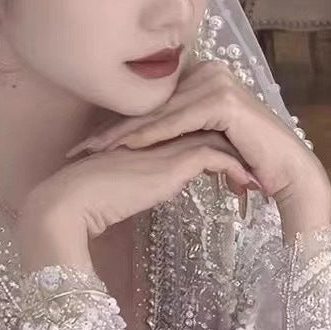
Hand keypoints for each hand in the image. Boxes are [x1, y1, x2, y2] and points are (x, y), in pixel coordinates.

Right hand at [16, 130, 257, 273]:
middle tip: (253, 174)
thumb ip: (151, 175)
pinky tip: (245, 186)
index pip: (194, 129)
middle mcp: (161, 134)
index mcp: (152, 136)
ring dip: (240, 160)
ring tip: (255, 183)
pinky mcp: (172, 160)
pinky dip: (234, 170)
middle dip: (235, 149)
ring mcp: (167, 143)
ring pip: (218, 139)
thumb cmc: (96, 198)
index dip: (218, 145)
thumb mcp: (131, 183)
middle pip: (210, 128)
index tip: (236, 167)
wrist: (75, 201)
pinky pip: (216, 156)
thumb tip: (169, 180)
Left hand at [65, 60, 330, 237]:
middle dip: (114, 128)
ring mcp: (217, 82)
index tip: (88, 142)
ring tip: (95, 150)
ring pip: (159, 113)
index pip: (151, 99)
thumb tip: (133, 133)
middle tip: (81, 148)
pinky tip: (126, 148)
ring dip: (125, 134)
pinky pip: (177, 121)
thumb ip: (175, 126)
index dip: (119, 121)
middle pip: (151, 104)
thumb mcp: (202, 136)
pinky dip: (151, 135)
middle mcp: (209, 70)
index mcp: (202, 73)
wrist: (290, 174)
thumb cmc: (247, 158)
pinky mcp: (223, 101)